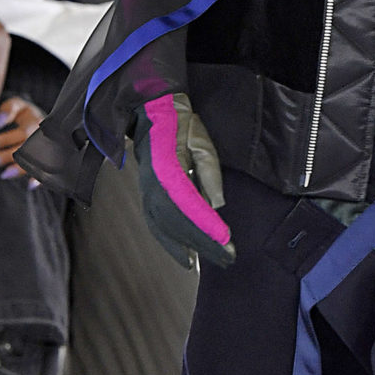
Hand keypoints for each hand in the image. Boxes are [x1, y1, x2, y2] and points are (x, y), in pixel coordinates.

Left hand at [0, 96, 44, 178]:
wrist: (49, 122)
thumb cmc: (28, 115)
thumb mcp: (18, 105)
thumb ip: (8, 109)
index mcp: (35, 123)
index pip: (17, 134)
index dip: (1, 141)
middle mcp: (42, 136)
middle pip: (24, 149)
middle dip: (5, 157)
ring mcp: (48, 149)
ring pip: (34, 161)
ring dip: (19, 169)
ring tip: (4, 175)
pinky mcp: (50, 159)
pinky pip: (48, 170)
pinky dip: (40, 178)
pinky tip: (29, 185)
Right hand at [134, 92, 234, 270]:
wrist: (151, 113)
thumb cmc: (181, 125)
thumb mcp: (201, 142)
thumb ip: (210, 172)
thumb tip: (217, 205)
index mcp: (167, 171)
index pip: (189, 206)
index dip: (207, 226)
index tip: (226, 241)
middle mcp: (153, 186)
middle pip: (177, 224)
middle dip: (203, 243)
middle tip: (227, 258)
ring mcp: (147, 192)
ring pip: (164, 228)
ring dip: (186, 247)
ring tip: (208, 262)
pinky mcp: (147, 196)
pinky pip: (156, 225)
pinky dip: (170, 243)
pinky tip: (185, 254)